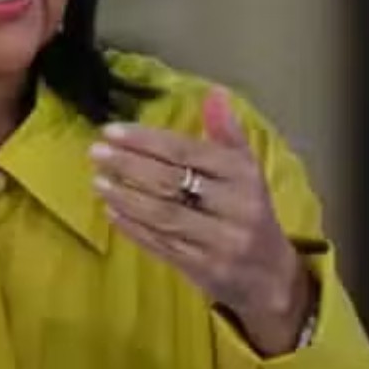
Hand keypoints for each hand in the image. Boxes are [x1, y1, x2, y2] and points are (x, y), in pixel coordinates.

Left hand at [89, 88, 315, 354]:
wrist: (272, 275)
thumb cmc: (250, 211)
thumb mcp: (247, 170)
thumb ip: (227, 132)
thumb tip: (215, 93)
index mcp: (243, 175)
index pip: (187, 152)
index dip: (146, 140)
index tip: (111, 131)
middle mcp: (235, 207)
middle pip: (172, 182)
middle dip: (129, 166)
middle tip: (95, 153)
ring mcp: (220, 242)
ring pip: (164, 216)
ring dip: (126, 198)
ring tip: (98, 182)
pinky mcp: (205, 270)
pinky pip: (163, 245)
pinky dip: (133, 228)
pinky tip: (112, 212)